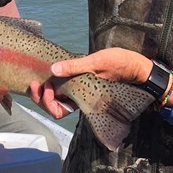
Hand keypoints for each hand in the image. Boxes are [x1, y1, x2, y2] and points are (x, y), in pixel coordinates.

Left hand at [29, 48, 152, 118]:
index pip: (58, 111)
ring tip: (40, 79)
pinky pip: (64, 89)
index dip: (47, 101)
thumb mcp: (97, 61)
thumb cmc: (119, 64)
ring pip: (57, 99)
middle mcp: (79, 98)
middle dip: (41, 98)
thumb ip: (75, 66)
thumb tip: (53, 69)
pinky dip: (55, 84)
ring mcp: (80, 91)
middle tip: (36, 83)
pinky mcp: (82, 82)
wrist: (136, 66)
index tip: (46, 85)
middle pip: (54, 107)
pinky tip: (51, 73)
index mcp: (82, 98)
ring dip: (46, 92)